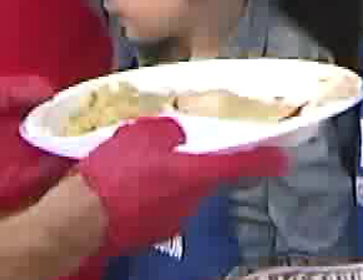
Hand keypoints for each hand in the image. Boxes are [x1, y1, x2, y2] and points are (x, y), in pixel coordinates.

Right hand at [77, 118, 286, 253]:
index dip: (263, 161)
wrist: (81, 220)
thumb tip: (178, 132)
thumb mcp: (140, 134)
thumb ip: (167, 130)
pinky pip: (161, 207)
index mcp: (194, 174)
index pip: (240, 167)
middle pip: (208, 178)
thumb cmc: (114, 173)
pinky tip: (129, 185)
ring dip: (173, 178)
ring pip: (183, 192)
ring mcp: (172, 220)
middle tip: (181, 145)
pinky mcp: (151, 233)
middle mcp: (191, 201)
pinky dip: (152, 195)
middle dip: (199, 162)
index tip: (282, 158)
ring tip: (144, 162)